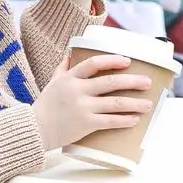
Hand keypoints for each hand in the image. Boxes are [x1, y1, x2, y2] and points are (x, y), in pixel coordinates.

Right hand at [34, 55, 152, 151]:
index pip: (94, 63)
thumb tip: (71, 53)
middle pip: (110, 82)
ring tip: (149, 103)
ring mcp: (82, 108)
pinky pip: (110, 121)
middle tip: (148, 82)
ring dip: (135, 103)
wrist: (34, 129)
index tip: (127, 60)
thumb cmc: (44, 105)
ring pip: (115, 103)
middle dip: (132, 81)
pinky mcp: (86, 124)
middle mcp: (78, 91)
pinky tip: (136, 119)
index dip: (112, 60)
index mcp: (70, 78)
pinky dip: (125, 120)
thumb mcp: (52, 82)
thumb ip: (63, 68)